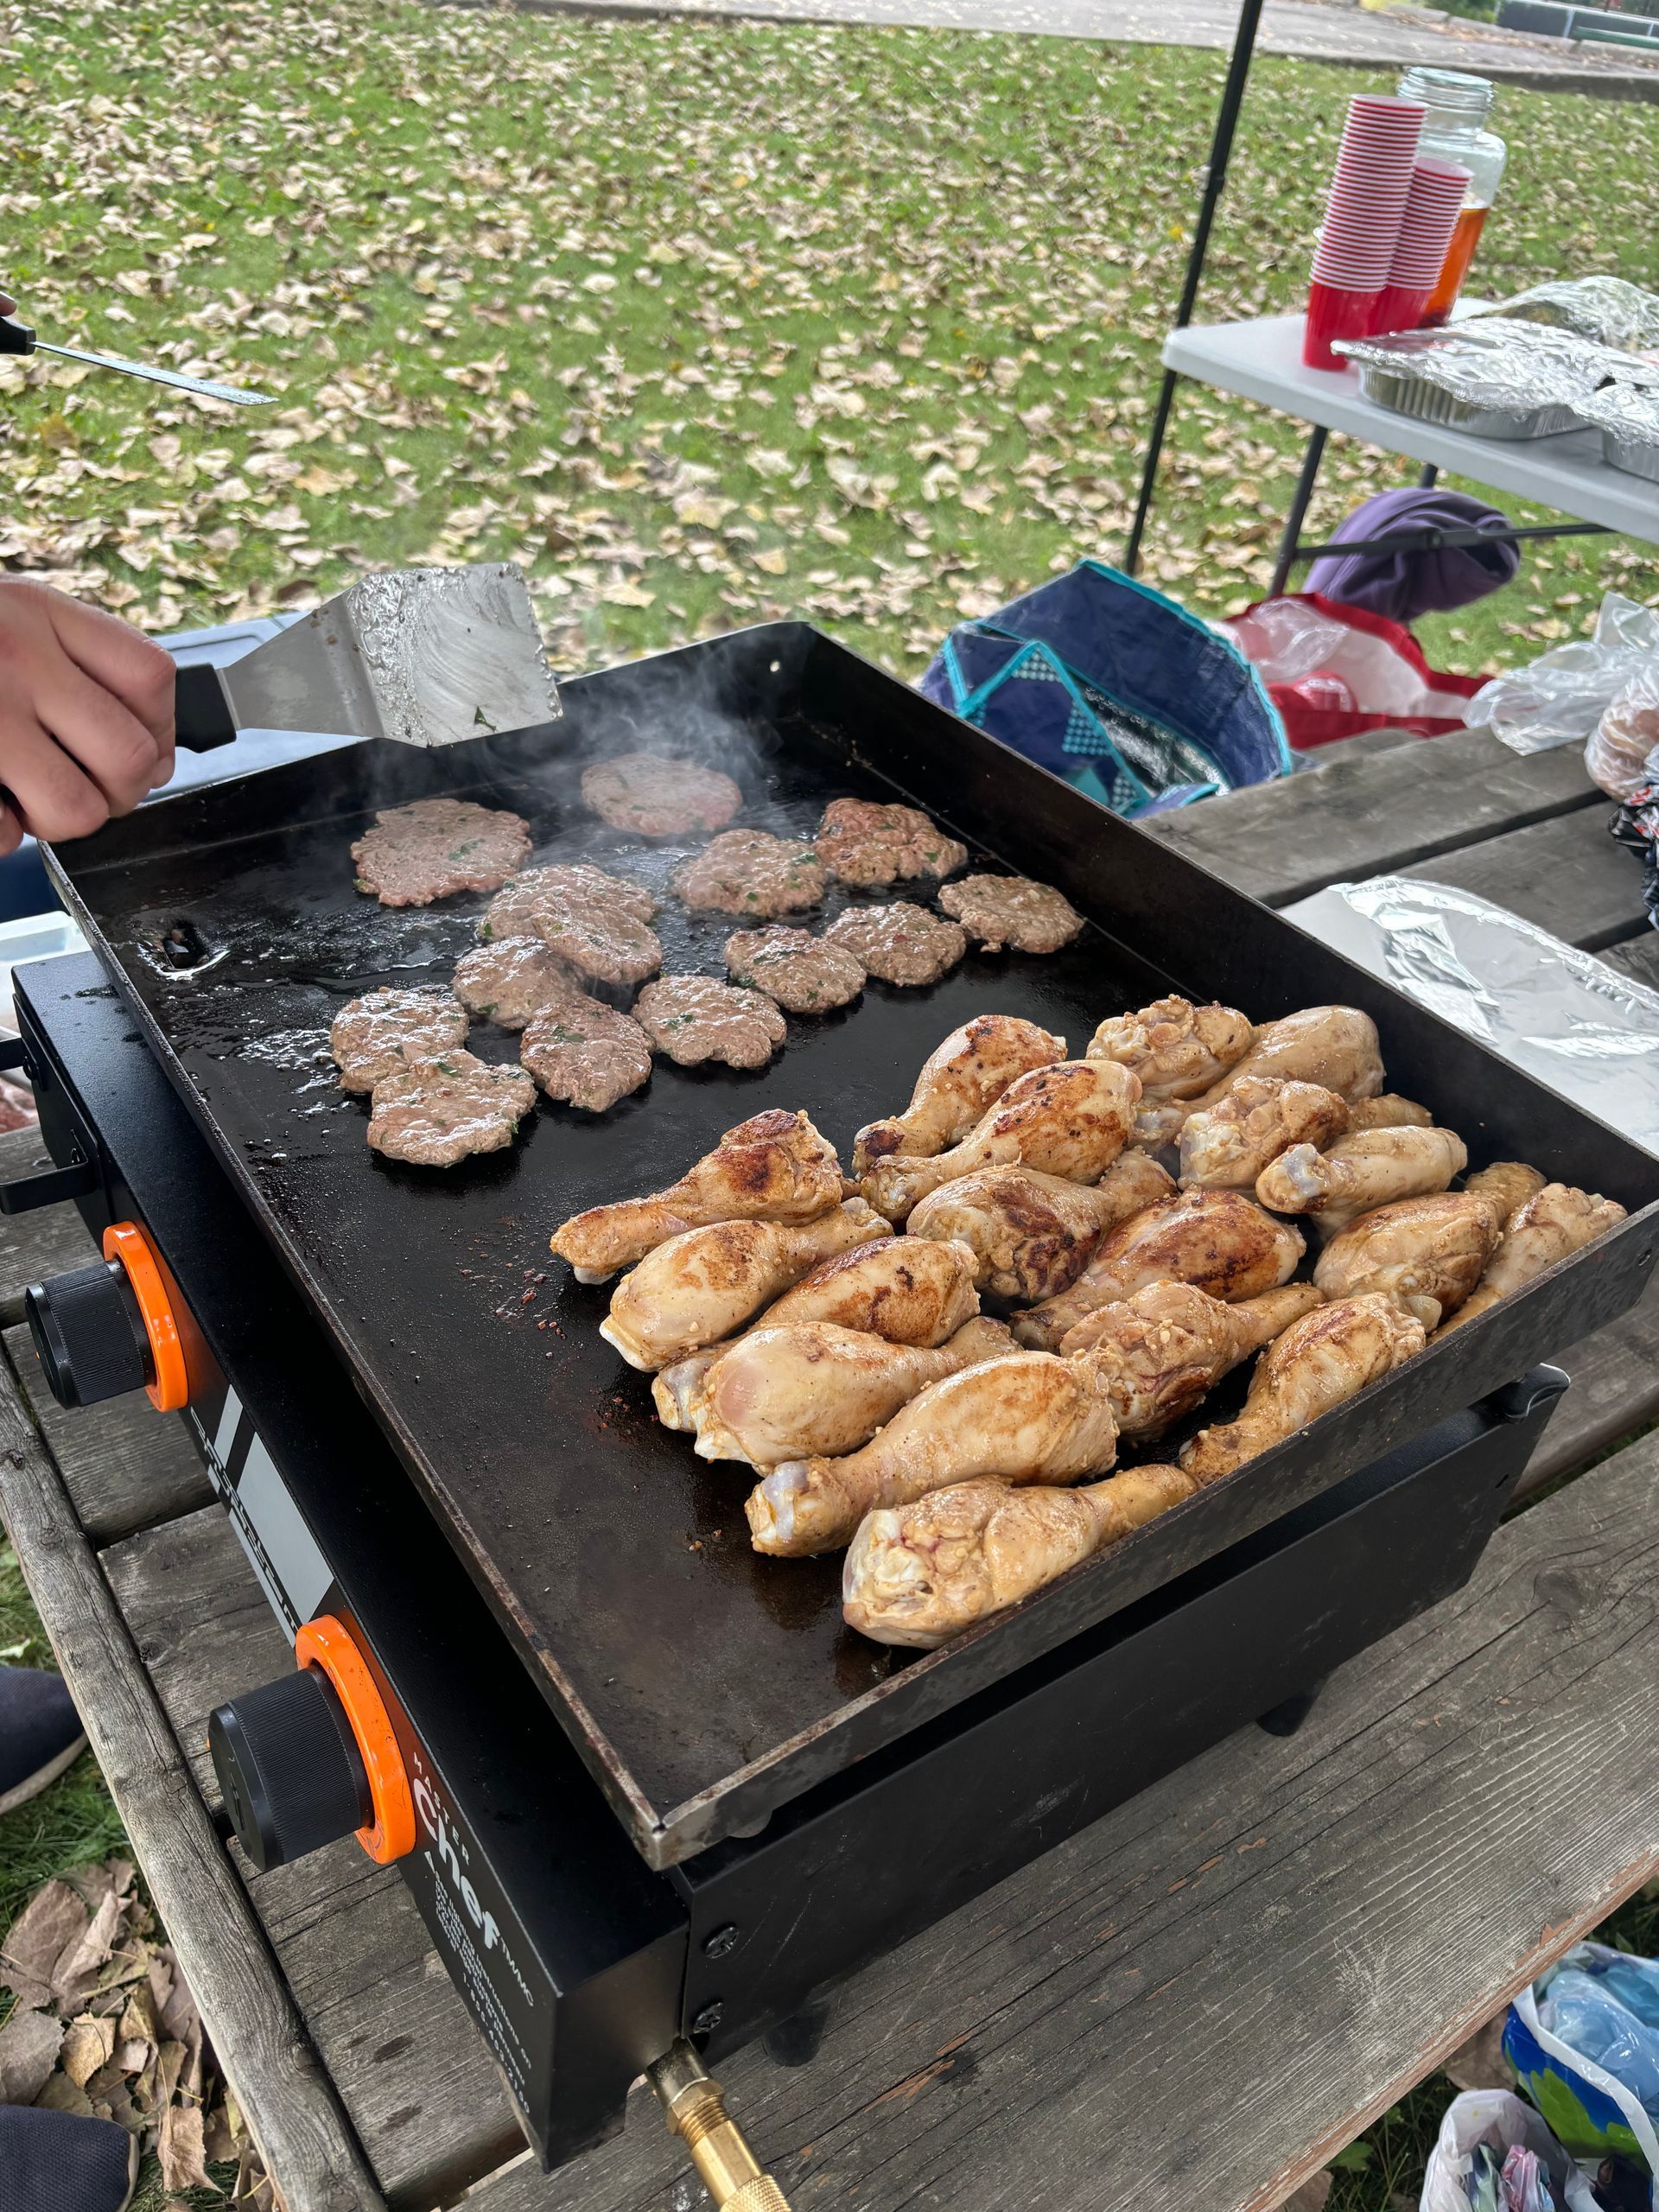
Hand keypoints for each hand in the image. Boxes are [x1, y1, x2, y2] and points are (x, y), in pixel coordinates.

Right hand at [0, 581, 175, 854]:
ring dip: (56, 819)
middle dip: (115, 791)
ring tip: (23, 795)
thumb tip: (150, 753)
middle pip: (129, 758)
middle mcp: (14, 658)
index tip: (136, 747)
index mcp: (37, 613)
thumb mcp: (2, 612)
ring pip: (73, 809)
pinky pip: (1, 834)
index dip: (157, 729)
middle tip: (82, 786)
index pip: (151, 678)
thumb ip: (73, 660)